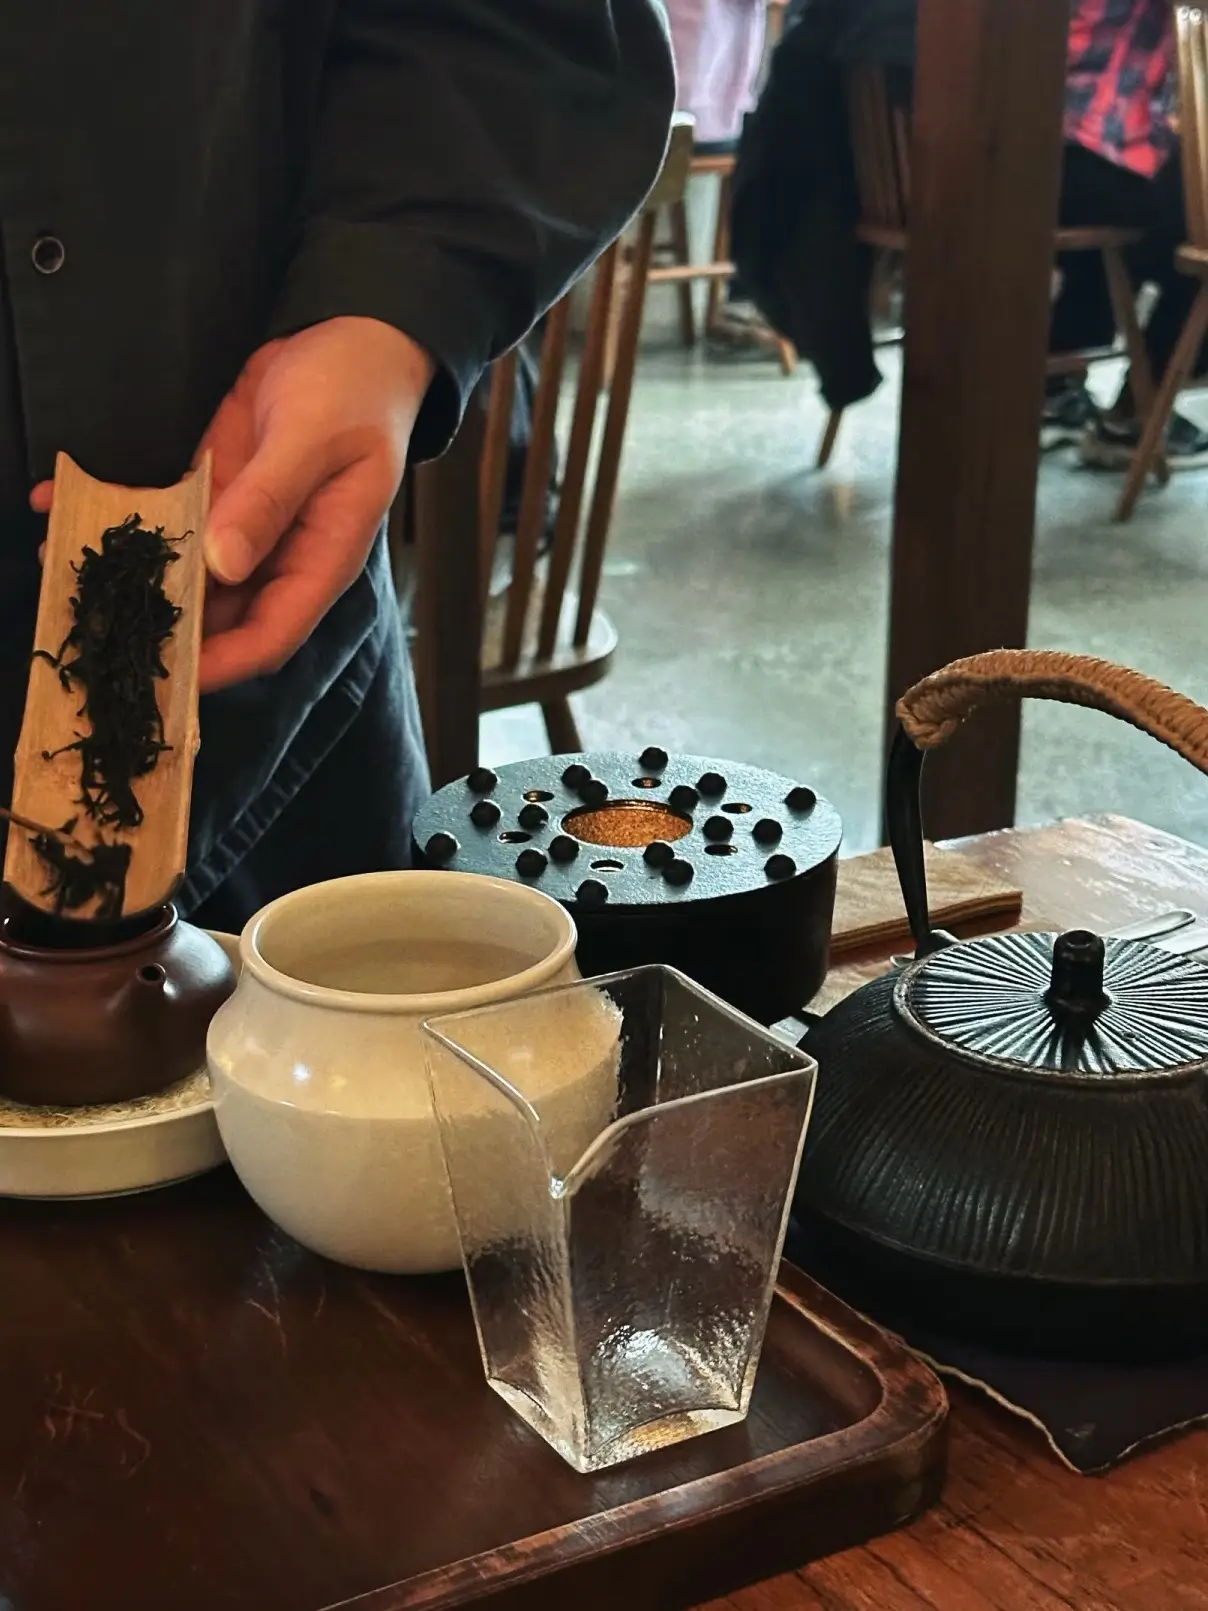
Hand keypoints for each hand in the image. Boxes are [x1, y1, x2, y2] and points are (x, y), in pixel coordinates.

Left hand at [31, 316, 433, 691]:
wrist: (353, 337)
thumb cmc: (355, 390)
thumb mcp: (312, 439)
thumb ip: (269, 500)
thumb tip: (223, 564)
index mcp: (322, 559)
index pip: (271, 636)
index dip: (220, 663)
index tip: (165, 674)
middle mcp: (280, 556)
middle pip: (219, 618)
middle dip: (162, 628)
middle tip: (97, 628)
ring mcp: (244, 527)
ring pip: (185, 574)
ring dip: (131, 576)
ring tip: (65, 572)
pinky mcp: (214, 493)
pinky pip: (165, 520)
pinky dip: (120, 518)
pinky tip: (62, 506)